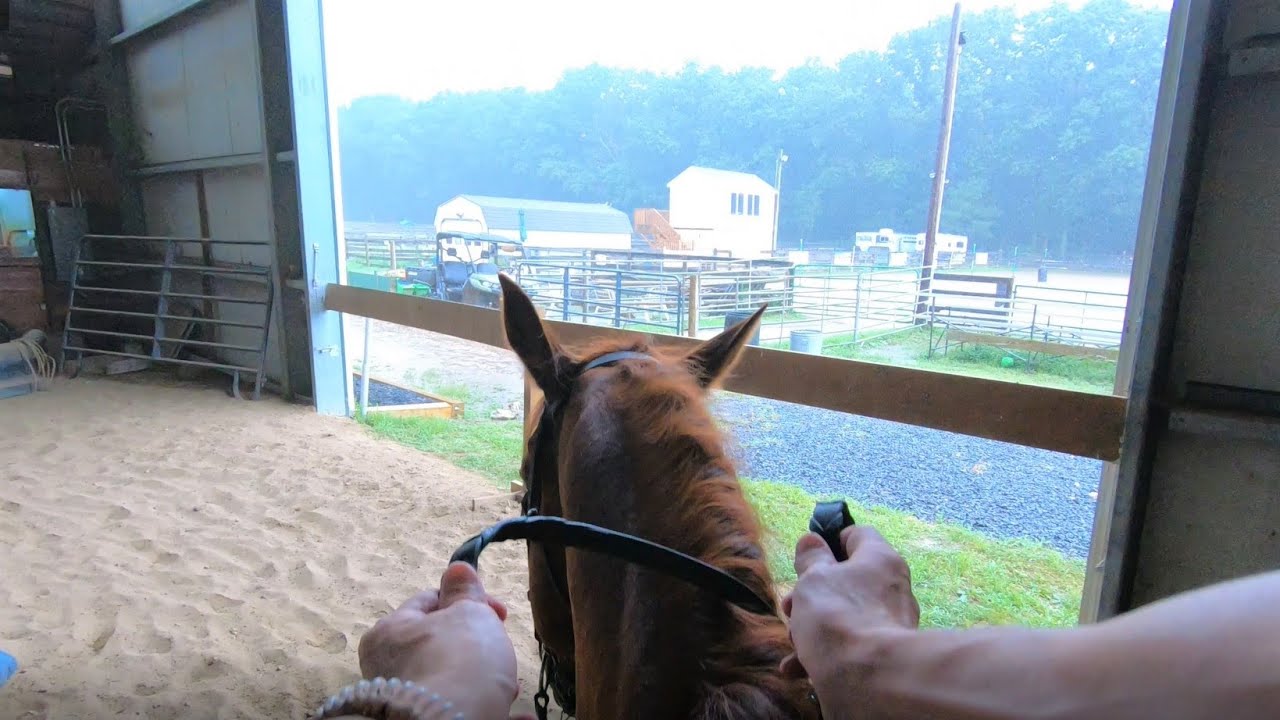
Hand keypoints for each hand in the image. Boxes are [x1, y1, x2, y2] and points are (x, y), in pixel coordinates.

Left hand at [358, 562, 518, 719]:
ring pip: (453, 680)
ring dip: (485, 680)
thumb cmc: (459, 661)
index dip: (469, 601)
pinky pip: (462, 709)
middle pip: (442, 644)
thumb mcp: (469, 612)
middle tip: (502, 648)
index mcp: (391, 631)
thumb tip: (457, 568)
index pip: (430, 601)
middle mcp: (390, 667)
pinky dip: (489, 709)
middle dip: (480, 645)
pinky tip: (518, 716)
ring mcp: (408, 698)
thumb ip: (465, 591)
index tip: (499, 612)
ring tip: (510, 686)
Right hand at [779, 526, 920, 682]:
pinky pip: (850, 647)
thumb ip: (811, 558)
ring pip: (844, 616)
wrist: (869, 679)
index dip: (829, 541)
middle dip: (811, 595)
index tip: (808, 557)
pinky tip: (798, 668)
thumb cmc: (838, 615)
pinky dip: (823, 654)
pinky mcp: (884, 656)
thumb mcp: (813, 579)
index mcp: (880, 559)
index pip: (857, 535)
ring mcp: (890, 625)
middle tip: (790, 607)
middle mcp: (892, 589)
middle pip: (846, 581)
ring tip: (793, 642)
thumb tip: (812, 540)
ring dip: (811, 627)